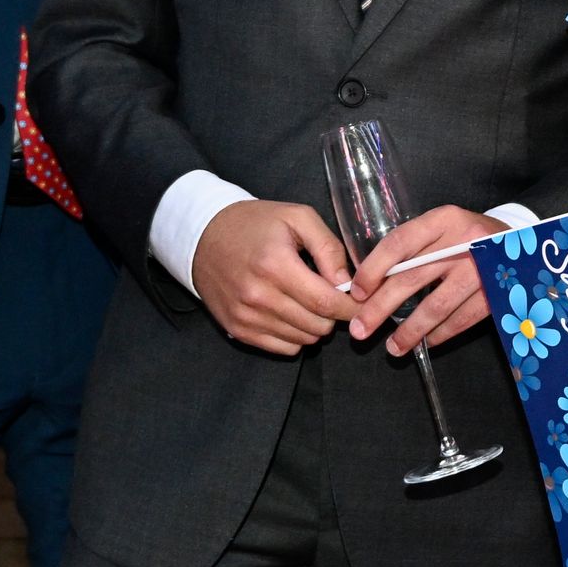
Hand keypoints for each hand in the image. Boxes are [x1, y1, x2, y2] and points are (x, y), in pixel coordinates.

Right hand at [193, 199, 359, 357]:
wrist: (204, 236)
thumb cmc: (255, 223)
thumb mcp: (297, 217)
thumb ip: (328, 247)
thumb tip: (347, 283)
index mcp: (276, 265)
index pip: (326, 302)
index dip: (351, 308)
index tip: (363, 303)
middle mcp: (259, 296)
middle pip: (317, 325)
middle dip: (334, 315)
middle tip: (333, 297)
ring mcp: (246, 316)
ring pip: (302, 340)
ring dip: (315, 325)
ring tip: (310, 302)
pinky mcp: (237, 329)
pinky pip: (282, 349)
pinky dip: (295, 336)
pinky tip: (292, 313)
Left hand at [348, 205, 506, 353]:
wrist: (521, 243)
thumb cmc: (468, 238)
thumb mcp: (443, 230)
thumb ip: (413, 250)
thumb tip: (370, 286)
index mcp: (443, 220)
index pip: (400, 242)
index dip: (374, 269)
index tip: (356, 292)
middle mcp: (463, 241)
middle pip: (412, 277)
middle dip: (380, 308)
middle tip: (360, 329)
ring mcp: (482, 268)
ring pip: (436, 305)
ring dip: (410, 331)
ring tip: (392, 348)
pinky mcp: (496, 292)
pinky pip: (461, 319)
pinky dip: (441, 334)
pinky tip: (427, 342)